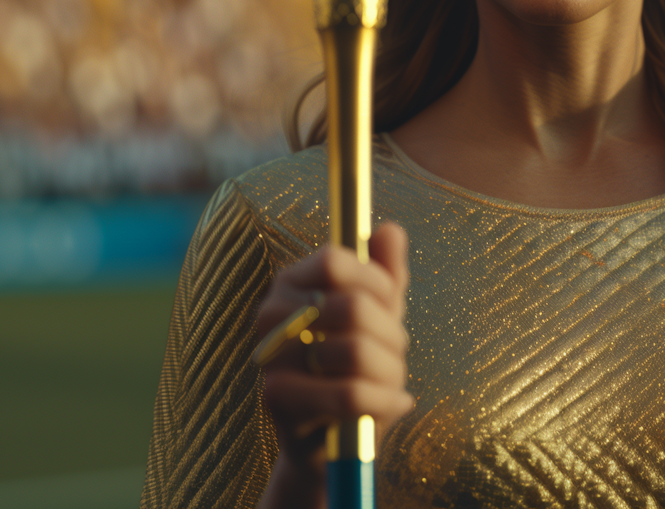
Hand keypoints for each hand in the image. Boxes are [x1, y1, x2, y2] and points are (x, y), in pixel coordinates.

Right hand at [255, 223, 412, 508]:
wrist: (332, 436)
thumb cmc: (358, 362)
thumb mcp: (380, 313)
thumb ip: (386, 271)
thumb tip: (390, 229)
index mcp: (292, 281)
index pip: (334, 260)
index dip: (373, 280)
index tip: (388, 301)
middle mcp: (271, 313)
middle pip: (352, 307)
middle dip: (391, 334)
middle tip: (395, 352)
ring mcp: (270, 357)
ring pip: (355, 351)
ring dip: (390, 370)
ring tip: (391, 381)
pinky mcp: (276, 401)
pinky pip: (349, 394)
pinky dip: (384, 400)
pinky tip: (394, 403)